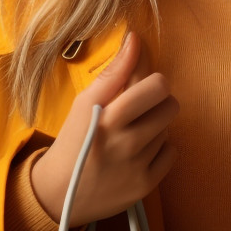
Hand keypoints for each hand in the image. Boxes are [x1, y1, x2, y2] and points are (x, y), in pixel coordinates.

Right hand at [31, 32, 177, 227]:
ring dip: (155, 124)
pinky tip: (139, 150)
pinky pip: (171, 153)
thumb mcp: (84, 102)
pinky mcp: (146, 185)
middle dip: (157, 100)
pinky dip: (159, 148)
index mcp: (108, 116)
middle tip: (139, 106)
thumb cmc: (73, 140)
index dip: (151, 76)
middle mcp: (125, 142)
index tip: (140, 79)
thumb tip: (136, 38)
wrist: (59, 192)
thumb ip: (114, 72)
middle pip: (169, 105)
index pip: (154, 85)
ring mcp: (137, 166)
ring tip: (132, 131)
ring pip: (168, 128)